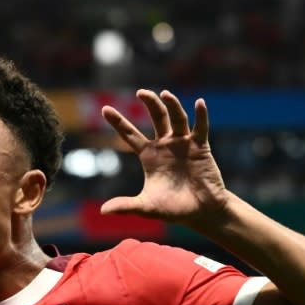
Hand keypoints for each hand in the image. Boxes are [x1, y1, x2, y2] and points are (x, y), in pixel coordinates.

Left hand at [100, 89, 228, 227]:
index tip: (104, 109)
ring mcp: (183, 143)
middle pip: (156, 117)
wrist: (201, 212)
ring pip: (176, 118)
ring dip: (172, 105)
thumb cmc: (173, 209)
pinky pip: (200, 127)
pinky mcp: (201, 147)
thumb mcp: (147, 207)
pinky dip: (200, 115)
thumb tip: (103, 211)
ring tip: (165, 94)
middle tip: (141, 92)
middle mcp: (165, 145)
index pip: (130, 134)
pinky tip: (199, 103)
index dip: (118, 122)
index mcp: (149, 155)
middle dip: (150, 103)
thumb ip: (126, 206)